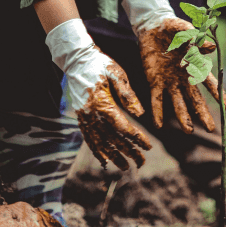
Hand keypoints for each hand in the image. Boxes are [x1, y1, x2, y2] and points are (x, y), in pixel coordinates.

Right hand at [47, 19, 151, 169]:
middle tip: (142, 162)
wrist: (76, 59)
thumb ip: (128, 95)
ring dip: (113, 156)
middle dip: (128, 152)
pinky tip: (104, 159)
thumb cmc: (100, 64)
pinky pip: (88, 138)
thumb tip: (140, 115)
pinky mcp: (81, 117)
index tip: (148, 146)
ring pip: (99, 142)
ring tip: (125, 167)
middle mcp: (91, 115)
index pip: (122, 127)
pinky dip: (97, 150)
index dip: (136, 138)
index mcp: (102, 104)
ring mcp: (84, 117)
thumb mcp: (117, 74)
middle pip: (112, 139)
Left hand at [122, 0, 225, 131]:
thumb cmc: (173, 28)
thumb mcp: (185, 30)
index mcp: (194, 65)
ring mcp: (169, 81)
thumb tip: (211, 48)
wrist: (153, 27)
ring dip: (183, 117)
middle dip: (203, 114)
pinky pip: (156, 99)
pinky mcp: (154, 81)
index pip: (209, 83)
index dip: (218, 95)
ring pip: (178, 103)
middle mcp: (184, 77)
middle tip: (211, 129)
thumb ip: (196, 40)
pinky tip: (159, 125)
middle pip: (195, 99)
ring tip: (188, 132)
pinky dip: (158, 111)